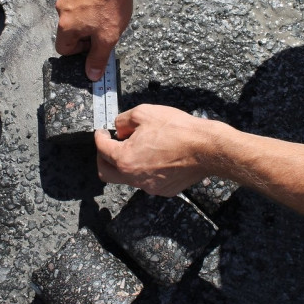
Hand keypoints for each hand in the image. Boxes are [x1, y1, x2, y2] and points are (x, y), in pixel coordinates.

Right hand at [55, 0, 135, 80]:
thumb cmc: (111, 5)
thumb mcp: (108, 38)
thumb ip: (98, 58)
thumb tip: (91, 75)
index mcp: (65, 25)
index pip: (64, 49)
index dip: (80, 51)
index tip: (95, 43)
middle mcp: (61, 9)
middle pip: (69, 31)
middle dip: (85, 33)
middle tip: (103, 28)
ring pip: (75, 15)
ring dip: (88, 18)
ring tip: (106, 12)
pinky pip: (79, 0)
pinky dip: (90, 3)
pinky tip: (104, 0)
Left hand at [94, 104, 215, 196]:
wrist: (205, 148)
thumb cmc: (176, 129)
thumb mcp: (143, 113)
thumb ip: (123, 120)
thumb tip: (118, 128)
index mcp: (124, 159)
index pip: (102, 149)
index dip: (99, 137)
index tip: (101, 132)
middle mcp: (133, 178)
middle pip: (106, 173)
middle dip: (103, 158)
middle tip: (108, 145)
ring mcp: (149, 187)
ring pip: (127, 177)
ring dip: (125, 163)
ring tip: (136, 147)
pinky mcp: (163, 190)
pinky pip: (147, 180)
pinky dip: (145, 169)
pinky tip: (155, 156)